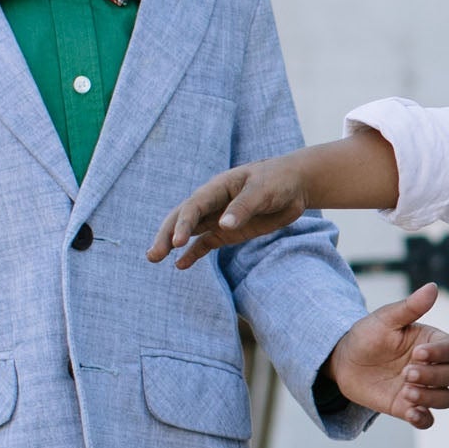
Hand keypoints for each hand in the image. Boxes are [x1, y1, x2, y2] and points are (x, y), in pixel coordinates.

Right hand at [149, 156, 312, 266]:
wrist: (295, 185)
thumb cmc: (278, 181)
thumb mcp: (263, 191)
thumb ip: (243, 207)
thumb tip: (223, 226)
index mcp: (217, 187)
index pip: (194, 206)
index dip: (183, 224)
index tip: (176, 243)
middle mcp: (212, 202)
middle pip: (183, 218)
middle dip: (166, 235)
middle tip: (153, 255)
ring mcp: (218, 218)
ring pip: (189, 231)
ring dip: (172, 243)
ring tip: (154, 259)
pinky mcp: (227, 232)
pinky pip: (205, 243)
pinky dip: (193, 253)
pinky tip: (180, 265)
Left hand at [327, 286, 448, 428]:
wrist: (343, 361)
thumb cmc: (367, 335)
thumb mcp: (385, 319)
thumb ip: (410, 307)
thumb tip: (433, 287)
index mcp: (430, 342)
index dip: (440, 353)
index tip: (417, 353)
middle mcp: (431, 366)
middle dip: (432, 376)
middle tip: (406, 372)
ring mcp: (421, 388)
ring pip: (445, 398)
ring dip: (430, 398)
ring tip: (406, 393)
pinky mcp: (408, 407)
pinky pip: (428, 419)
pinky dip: (424, 419)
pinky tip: (411, 414)